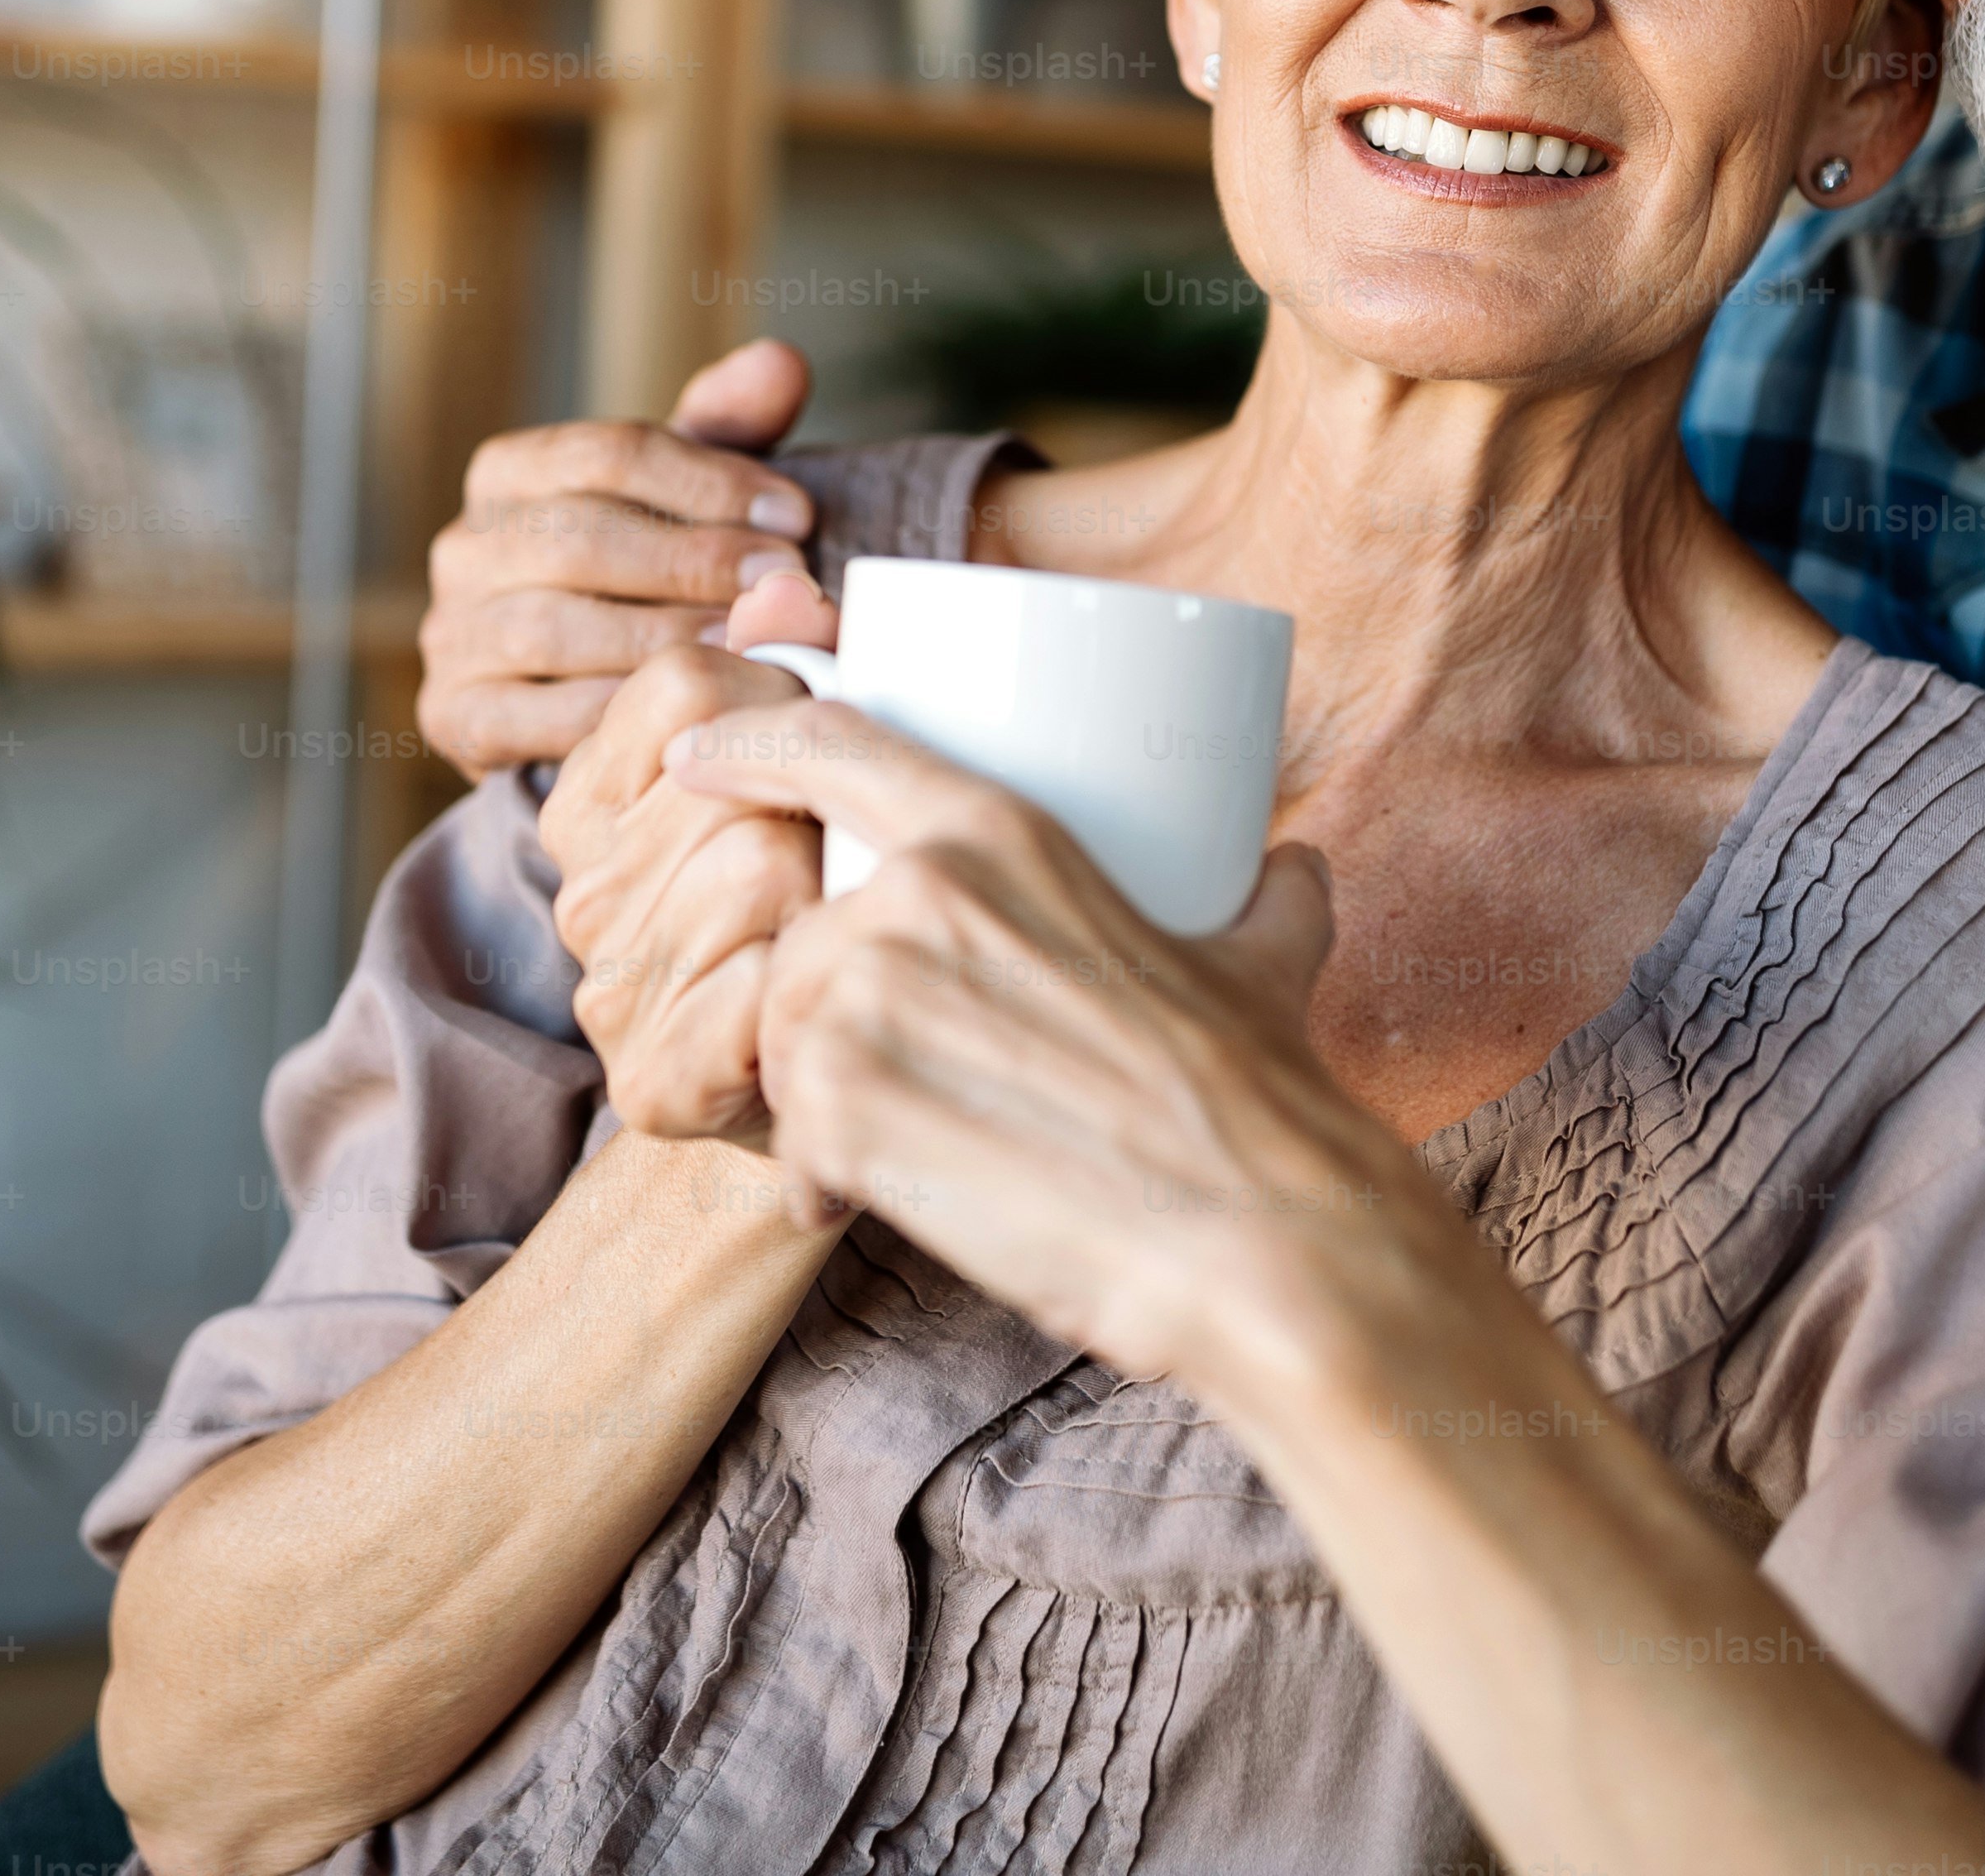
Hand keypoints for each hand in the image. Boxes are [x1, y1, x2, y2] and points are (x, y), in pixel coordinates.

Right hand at [417, 339, 819, 774]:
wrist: (588, 701)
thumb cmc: (648, 579)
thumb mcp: (684, 496)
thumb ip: (729, 428)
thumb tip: (782, 361)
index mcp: (510, 473)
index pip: (609, 452)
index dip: (710, 481)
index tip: (798, 516)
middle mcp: (463, 548)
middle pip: (577, 536)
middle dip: (692, 559)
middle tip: (780, 582)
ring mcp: (449, 635)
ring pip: (549, 626)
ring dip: (658, 635)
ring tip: (744, 642)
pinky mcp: (452, 717)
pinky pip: (527, 716)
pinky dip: (608, 713)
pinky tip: (682, 712)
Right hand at [534, 564, 849, 1140]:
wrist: (846, 1073)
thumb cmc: (832, 898)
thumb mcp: (809, 763)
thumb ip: (793, 662)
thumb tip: (786, 585)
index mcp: (592, 796)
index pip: (686, 678)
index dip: (785, 697)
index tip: (824, 748)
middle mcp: (581, 889)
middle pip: (729, 775)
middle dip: (820, 805)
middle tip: (851, 858)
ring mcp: (608, 988)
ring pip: (757, 866)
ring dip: (833, 893)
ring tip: (843, 928)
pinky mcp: (653, 1080)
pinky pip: (769, 981)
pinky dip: (823, 982)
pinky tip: (828, 998)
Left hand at [667, 694, 1381, 1390]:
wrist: (1255, 1239)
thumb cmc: (1261, 1101)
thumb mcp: (1264, 958)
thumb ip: (1265, 894)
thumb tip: (1288, 866)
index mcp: (999, 831)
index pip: (830, 746)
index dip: (748, 745)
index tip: (696, 761)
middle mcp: (915, 895)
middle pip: (802, 934)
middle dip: (828, 1011)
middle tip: (902, 1084)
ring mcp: (866, 998)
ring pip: (784, 1033)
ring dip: (820, 1096)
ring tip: (902, 1151)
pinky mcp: (838, 1109)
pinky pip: (787, 1135)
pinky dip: (818, 1179)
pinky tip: (872, 1203)